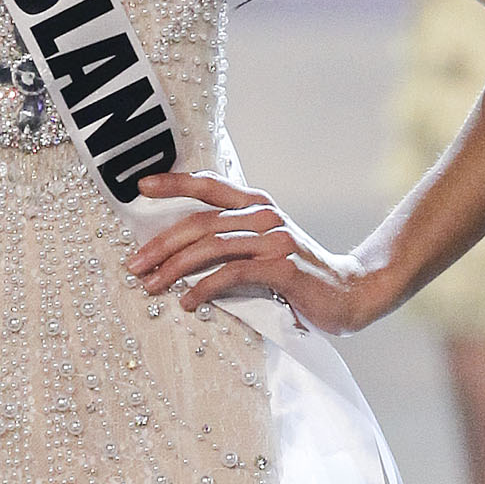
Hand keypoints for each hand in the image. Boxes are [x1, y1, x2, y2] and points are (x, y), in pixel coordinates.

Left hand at [126, 168, 386, 332]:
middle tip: (134, 264)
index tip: (141, 186)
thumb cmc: (300, 274)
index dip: (175, 182)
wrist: (350, 294)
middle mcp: (265, 216)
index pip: (210, 185)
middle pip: (201, 222)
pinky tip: (187, 301)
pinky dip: (204, 287)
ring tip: (151, 285)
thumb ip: (233, 238)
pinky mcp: (282, 267)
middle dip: (162, 243)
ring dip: (175, 267)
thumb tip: (181, 248)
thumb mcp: (265, 246)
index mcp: (258, 204)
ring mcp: (275, 239)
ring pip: (212, 246)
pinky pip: (232, 273)